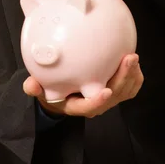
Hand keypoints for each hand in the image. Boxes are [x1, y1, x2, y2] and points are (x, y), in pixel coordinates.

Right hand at [22, 53, 143, 118]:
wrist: (65, 96)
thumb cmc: (54, 90)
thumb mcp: (41, 90)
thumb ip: (35, 88)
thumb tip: (30, 84)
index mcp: (79, 105)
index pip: (90, 107)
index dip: (98, 101)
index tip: (105, 91)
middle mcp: (96, 104)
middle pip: (114, 95)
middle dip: (124, 78)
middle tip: (129, 58)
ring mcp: (108, 99)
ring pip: (126, 91)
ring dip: (132, 75)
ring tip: (133, 57)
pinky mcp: (117, 91)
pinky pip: (130, 87)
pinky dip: (135, 76)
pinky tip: (133, 60)